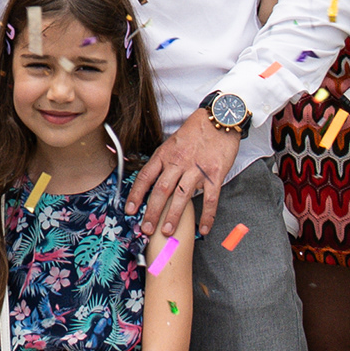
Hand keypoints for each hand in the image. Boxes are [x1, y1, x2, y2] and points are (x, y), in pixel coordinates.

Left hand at [132, 109, 241, 238]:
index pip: (146, 176)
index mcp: (165, 154)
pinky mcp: (215, 175)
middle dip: (152, 212)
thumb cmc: (196, 131)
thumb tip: (151, 179)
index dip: (136, 195)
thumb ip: (163, 160)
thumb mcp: (172, 142)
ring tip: (168, 231)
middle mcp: (178, 163)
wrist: (219, 119)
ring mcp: (197, 169)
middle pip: (161, 190)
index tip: (130, 210)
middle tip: (147, 229)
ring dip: (173, 216)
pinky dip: (206, 216)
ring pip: (182, 196)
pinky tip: (203, 229)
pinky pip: (210, 199)